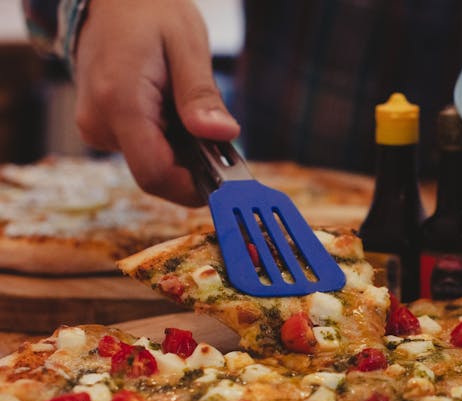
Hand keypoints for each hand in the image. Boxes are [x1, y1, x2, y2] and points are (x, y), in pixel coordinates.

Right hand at [73, 0, 239, 204]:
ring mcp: (98, 128)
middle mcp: (101, 123)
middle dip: (195, 166)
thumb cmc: (149, 11)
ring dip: (183, 152)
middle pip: (156, 173)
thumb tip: (222, 135)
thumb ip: (201, 95)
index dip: (194, 186)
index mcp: (120, 102)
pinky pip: (143, 150)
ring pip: (152, 163)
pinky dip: (169, 142)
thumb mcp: (186, 44)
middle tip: (220, 137)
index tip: (228, 180)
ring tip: (192, 111)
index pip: (155, 173)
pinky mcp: (103, 128)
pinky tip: (176, 112)